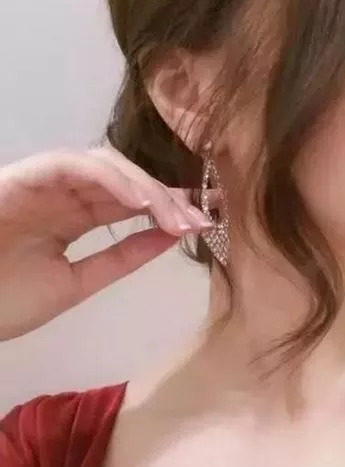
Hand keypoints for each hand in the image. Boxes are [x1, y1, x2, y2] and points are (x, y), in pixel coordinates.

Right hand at [0, 145, 215, 340]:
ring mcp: (42, 182)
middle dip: (166, 197)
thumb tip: (169, 237)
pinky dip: (112, 179)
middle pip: (125, 180)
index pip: (128, 202)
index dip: (166, 207)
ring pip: (105, 165)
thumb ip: (121, 258)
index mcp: (71, 217)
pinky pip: (74, 166)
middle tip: (200, 219)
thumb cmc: (2, 301)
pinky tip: (141, 203)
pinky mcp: (24, 176)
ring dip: (145, 187)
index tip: (203, 223)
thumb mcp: (76, 284)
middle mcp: (61, 194)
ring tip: (176, 215)